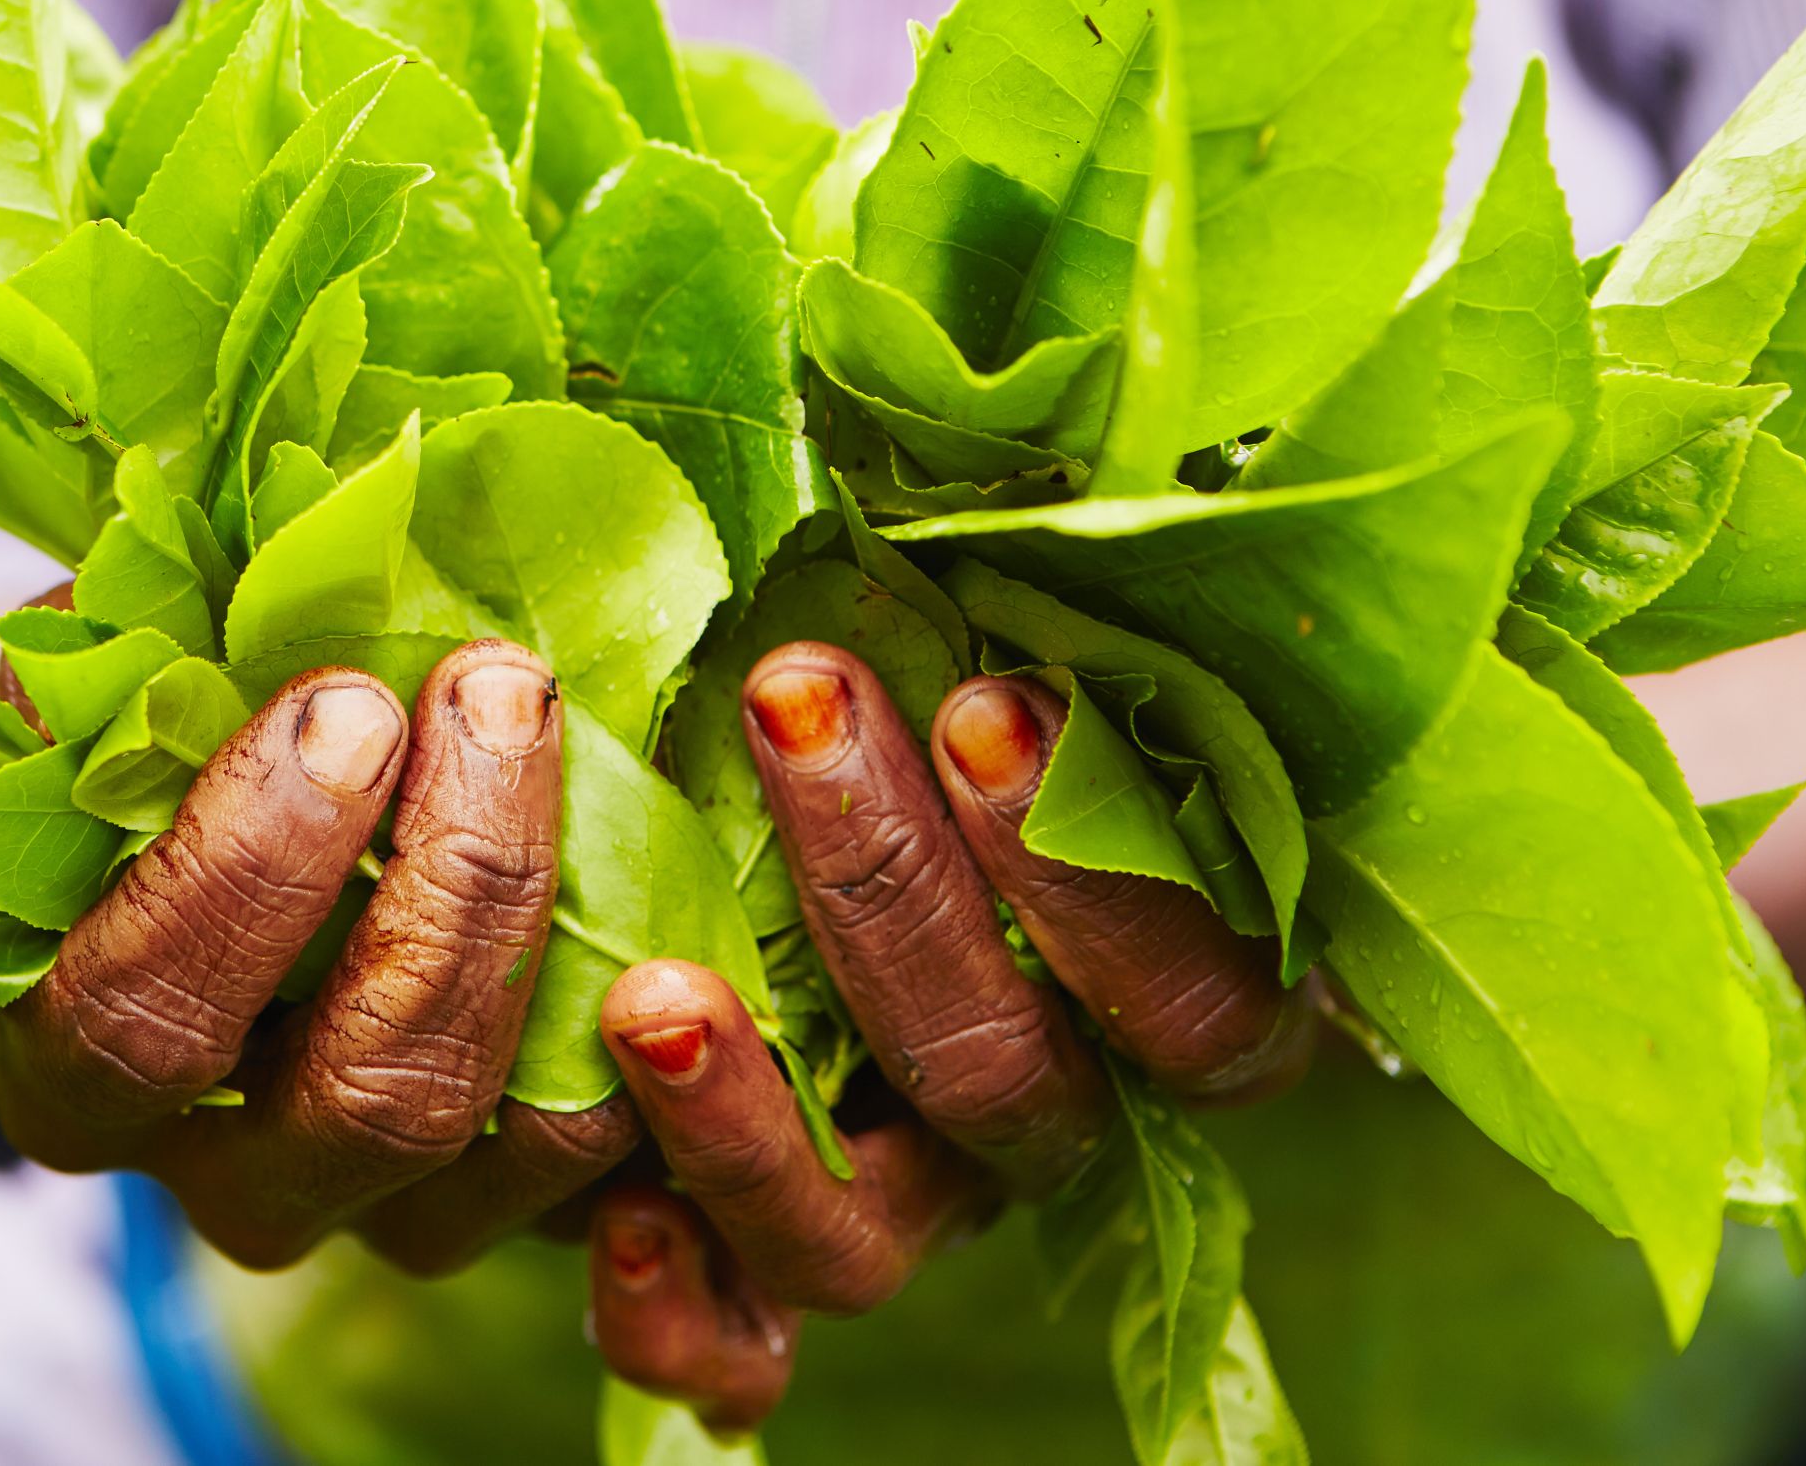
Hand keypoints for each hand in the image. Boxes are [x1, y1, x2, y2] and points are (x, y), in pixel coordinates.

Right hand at [0, 636, 639, 1271]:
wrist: (232, 823)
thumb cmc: (143, 755)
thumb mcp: (99, 710)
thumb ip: (124, 696)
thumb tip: (189, 648)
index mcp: (74, 1067)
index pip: (142, 1016)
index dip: (246, 870)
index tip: (342, 701)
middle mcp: (221, 1168)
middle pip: (356, 1097)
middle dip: (449, 889)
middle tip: (489, 693)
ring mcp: (368, 1205)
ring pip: (487, 1126)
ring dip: (544, 923)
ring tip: (566, 741)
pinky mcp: (494, 1199)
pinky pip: (588, 1152)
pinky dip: (645, 1037)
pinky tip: (664, 883)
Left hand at [583, 642, 1313, 1431]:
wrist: (764, 802)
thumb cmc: (913, 680)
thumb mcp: (991, 624)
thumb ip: (1043, 593)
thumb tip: (1092, 459)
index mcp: (1152, 997)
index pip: (1196, 1008)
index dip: (1101, 883)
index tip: (988, 702)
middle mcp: (1029, 1121)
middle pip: (1004, 1092)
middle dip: (892, 896)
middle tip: (787, 701)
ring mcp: (891, 1208)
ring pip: (859, 1240)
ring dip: (759, 1123)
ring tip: (654, 990)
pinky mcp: (748, 1265)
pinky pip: (736, 1347)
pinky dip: (680, 1311)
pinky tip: (609, 1221)